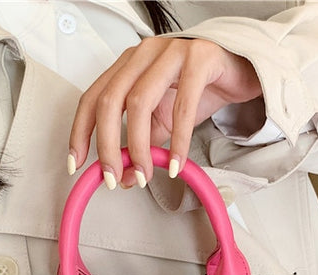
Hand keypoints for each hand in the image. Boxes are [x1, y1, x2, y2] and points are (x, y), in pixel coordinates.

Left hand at [68, 36, 261, 187]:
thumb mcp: (164, 120)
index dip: (80, 132)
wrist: (241, 72)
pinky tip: (177, 164)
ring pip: (140, 102)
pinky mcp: (200, 59)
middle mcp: (144, 54)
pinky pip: (182, 106)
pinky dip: (178, 142)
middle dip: (106, 146)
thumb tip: (126, 178)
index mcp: (128, 65)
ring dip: (138, 146)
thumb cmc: (201, 90)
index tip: (76, 164)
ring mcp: (171, 52)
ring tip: (145, 175)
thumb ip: (142, 145)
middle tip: (113, 178)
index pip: (92, 98)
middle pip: (110, 101)